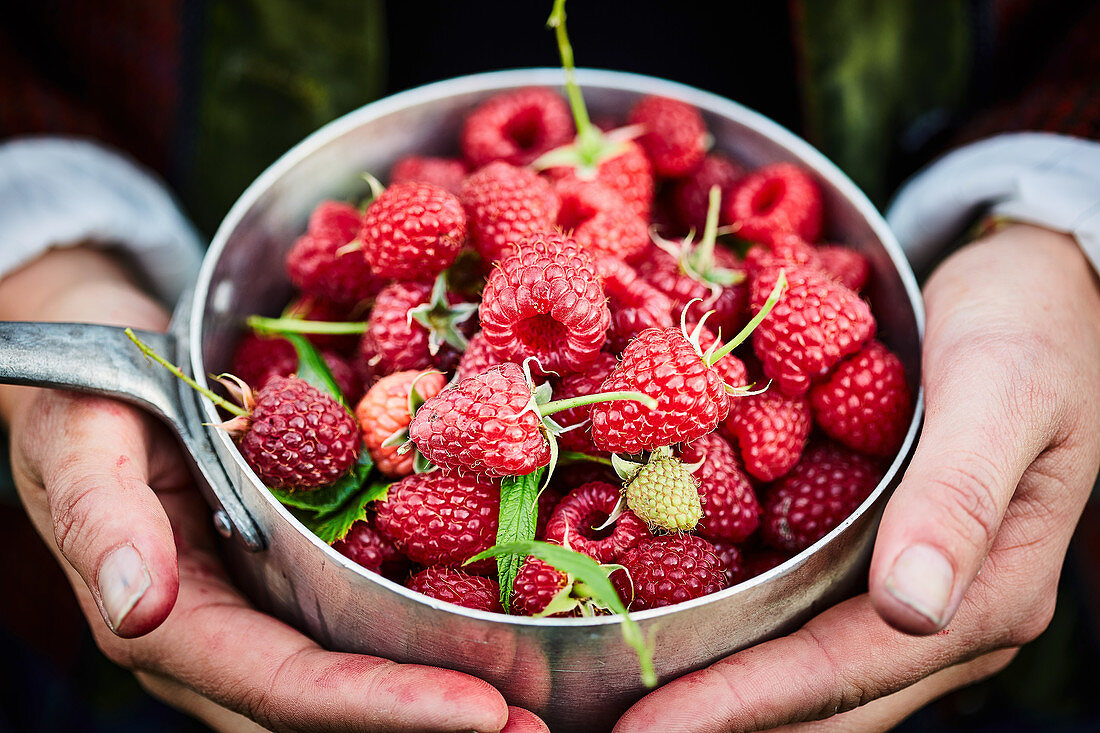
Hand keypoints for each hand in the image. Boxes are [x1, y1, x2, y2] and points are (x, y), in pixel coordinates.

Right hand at [0, 248, 546, 732]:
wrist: (104, 368)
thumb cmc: (87, 396)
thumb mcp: (80, 438)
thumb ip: (101, 519)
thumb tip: (138, 609)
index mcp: (170, 622)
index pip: (284, 686)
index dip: (379, 704)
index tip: (480, 710)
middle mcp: (225, 638)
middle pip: (332, 705)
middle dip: (430, 720)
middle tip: (536, 726)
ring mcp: (263, 613)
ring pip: (352, 677)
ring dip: (438, 693)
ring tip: (536, 703)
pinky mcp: (293, 579)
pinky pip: (359, 624)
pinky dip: (424, 640)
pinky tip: (496, 631)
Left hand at [613, 224, 1099, 731]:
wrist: (1042, 285)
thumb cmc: (1028, 326)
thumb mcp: (1002, 390)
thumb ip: (960, 496)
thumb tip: (910, 611)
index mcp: (991, 589)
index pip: (846, 667)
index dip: (745, 702)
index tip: (651, 724)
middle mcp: (953, 608)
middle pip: (826, 694)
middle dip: (724, 718)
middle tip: (618, 721)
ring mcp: (921, 587)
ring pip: (817, 668)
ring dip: (731, 686)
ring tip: (641, 689)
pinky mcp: (889, 552)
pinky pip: (814, 613)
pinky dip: (749, 629)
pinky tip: (687, 620)